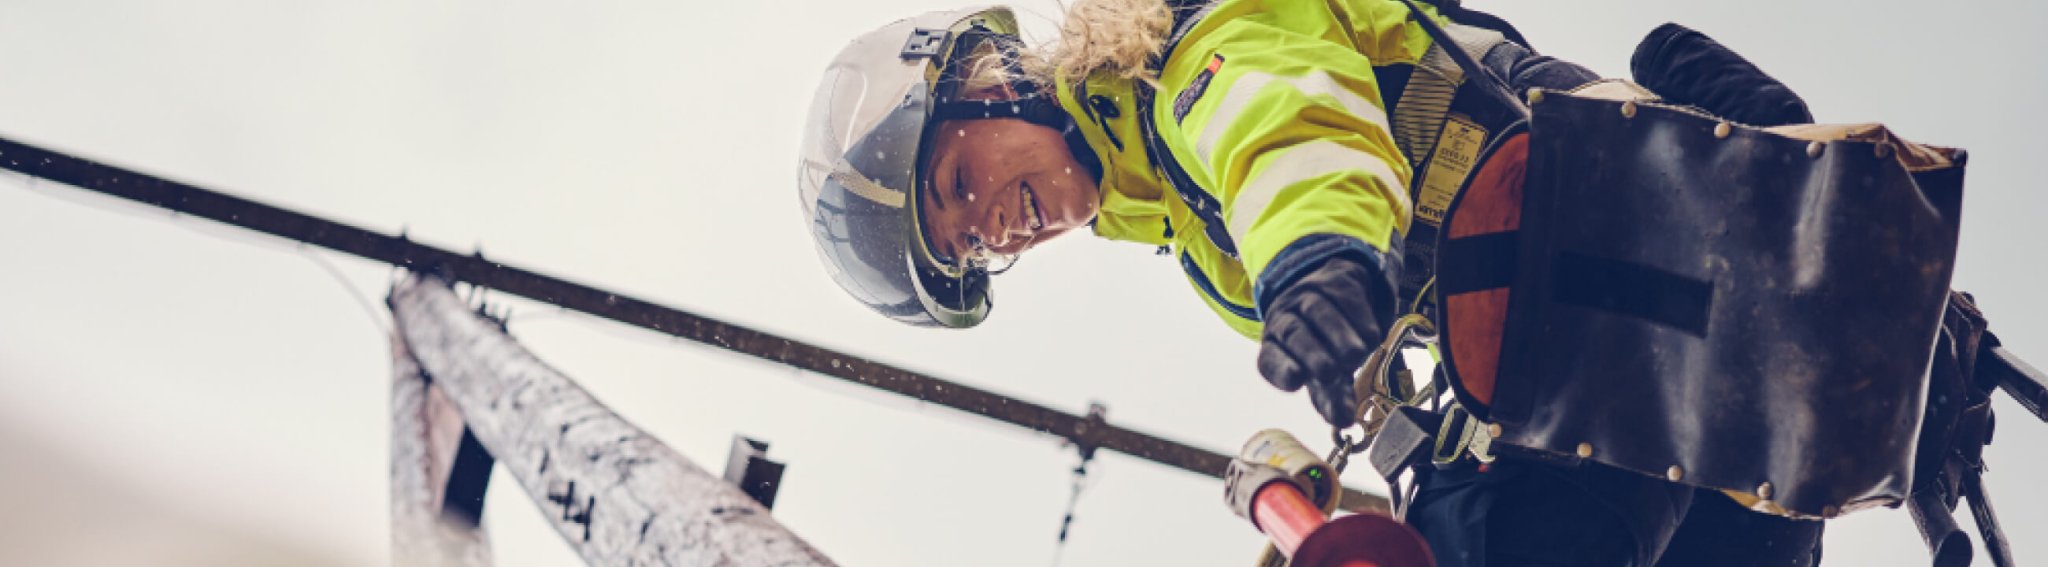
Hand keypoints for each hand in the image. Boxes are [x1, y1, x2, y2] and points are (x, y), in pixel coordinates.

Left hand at [1256, 255, 1389, 426]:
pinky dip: (1359, 318)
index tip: (1295, 381)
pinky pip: (1346, 297)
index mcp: (1275, 346)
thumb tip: (1342, 421)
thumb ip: (1332, 397)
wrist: (1337, 294)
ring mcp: (1309, 295)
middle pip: (1292, 332)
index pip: (1270, 360)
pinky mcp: (1337, 280)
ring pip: (1319, 311)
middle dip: (1310, 353)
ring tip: (1354, 357)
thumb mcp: (1325, 375)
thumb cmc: (1325, 345)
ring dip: (1337, 335)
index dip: (1281, 369)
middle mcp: (1286, 317)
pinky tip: (1369, 337)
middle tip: (1329, 373)